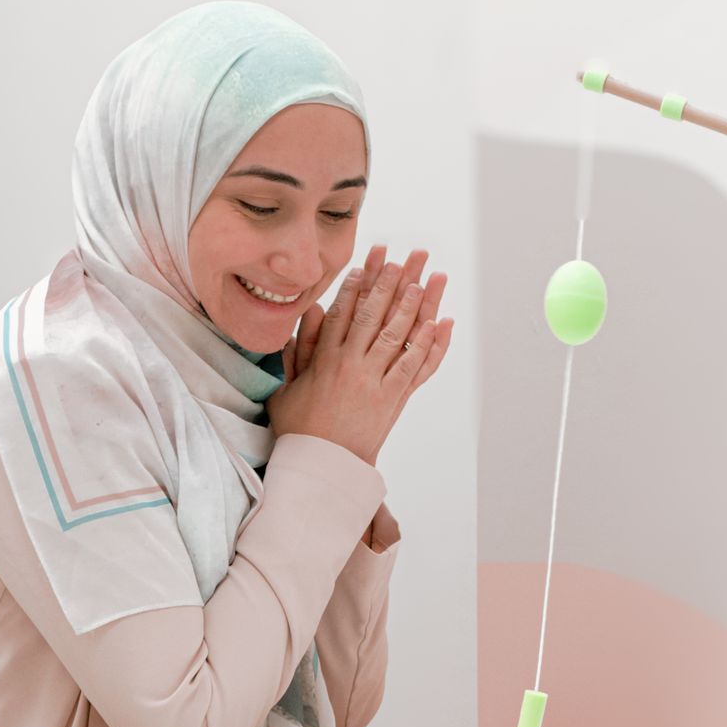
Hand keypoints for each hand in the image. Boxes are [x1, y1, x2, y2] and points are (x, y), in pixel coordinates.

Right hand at [267, 248, 455, 463]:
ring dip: (412, 305)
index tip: (367, 262)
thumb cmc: (300, 430)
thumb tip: (309, 311)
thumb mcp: (287, 387)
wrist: (321, 467)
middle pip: (374, 315)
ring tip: (426, 279)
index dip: (356, 286)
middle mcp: (351, 365)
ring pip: (397, 335)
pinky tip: (438, 323)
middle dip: (389, 283)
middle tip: (403, 259)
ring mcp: (374, 382)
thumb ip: (298, 349)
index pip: (343, 312)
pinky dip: (427, 344)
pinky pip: (414, 367)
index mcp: (324, 360)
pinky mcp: (392, 400)